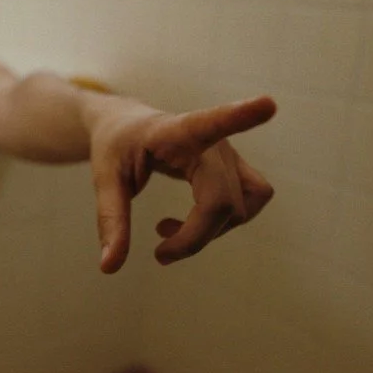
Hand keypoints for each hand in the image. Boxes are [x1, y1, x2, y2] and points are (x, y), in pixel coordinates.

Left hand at [90, 96, 276, 272]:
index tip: (268, 104)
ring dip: (213, 232)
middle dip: (195, 237)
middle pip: (223, 201)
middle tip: (159, 253)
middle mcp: (212, 143)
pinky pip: (246, 206)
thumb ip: (110, 220)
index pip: (211, 122)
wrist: (128, 127)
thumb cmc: (117, 146)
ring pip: (242, 208)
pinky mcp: (236, 170)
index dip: (241, 116)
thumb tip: (110, 267)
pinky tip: (188, 224)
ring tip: (170, 231)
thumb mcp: (104, 179)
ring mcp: (229, 156)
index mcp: (176, 132)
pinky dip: (221, 226)